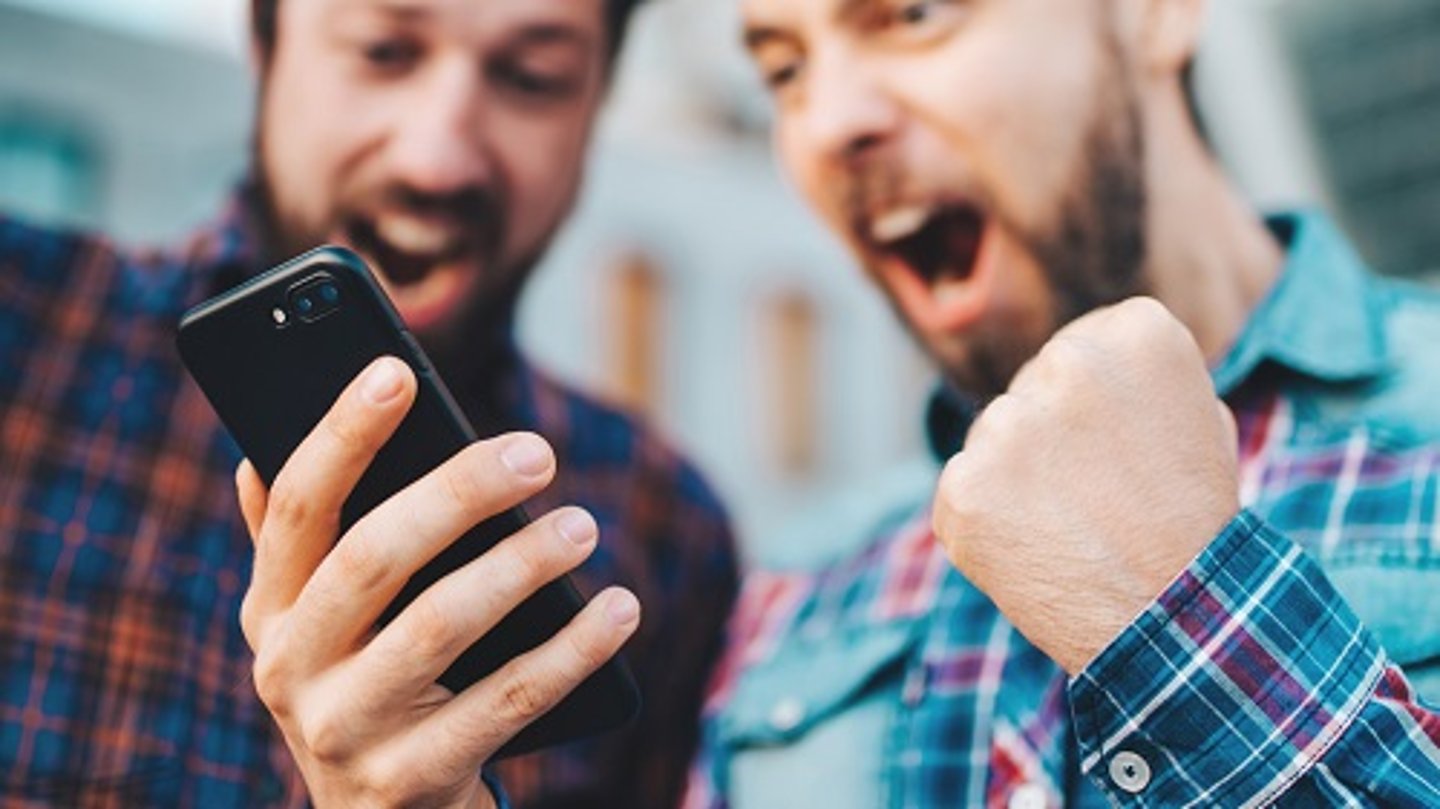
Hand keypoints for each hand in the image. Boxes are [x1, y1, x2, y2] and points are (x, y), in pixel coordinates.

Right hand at [234, 357, 639, 807]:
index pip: (298, 506)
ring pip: (440, 625)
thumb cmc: (367, 686)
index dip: (343, 435)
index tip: (397, 371)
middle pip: (373, 556)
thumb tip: (251, 459)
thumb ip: (297, 548)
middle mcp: (291, 668)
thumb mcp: (318, 625)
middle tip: (537, 454)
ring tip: (582, 525)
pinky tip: (618, 609)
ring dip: (521, 565)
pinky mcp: (410, 779)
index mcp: (272, 610)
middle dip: (457, 493)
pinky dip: (570, 648)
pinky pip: (507, 700)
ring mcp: (346, 730)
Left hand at [932, 298, 1238, 674]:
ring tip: (1072, 527)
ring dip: (1017, 479)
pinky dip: (986, 523)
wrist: (1174, 619)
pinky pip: (964, 491)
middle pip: (1031, 389)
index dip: (1095, 404)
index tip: (1119, 447)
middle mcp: (1068, 364)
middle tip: (1098, 496)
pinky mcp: (966, 484)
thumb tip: (1081, 357)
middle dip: (1050, 437)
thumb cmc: (1190, 521)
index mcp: (1136, 334)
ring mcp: (1010, 425)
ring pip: (994, 439)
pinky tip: (1035, 550)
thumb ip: (1133, 376)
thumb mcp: (1197, 418)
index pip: (1083, 346)